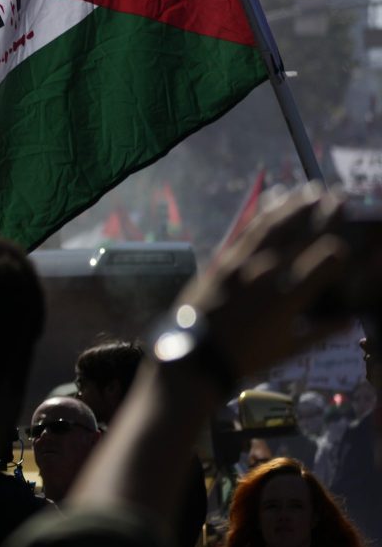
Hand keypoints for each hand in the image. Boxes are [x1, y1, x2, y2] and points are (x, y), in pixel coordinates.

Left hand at [178, 184, 350, 378]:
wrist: (195, 355)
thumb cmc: (247, 356)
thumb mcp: (290, 349)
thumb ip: (322, 331)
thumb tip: (350, 320)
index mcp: (289, 297)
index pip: (326, 261)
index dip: (340, 250)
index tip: (347, 245)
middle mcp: (267, 273)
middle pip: (300, 234)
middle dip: (323, 214)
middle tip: (339, 196)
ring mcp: (241, 262)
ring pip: (272, 225)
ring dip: (293, 205)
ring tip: (310, 190)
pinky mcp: (222, 258)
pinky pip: (246, 230)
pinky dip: (262, 212)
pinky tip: (273, 199)